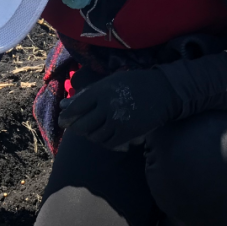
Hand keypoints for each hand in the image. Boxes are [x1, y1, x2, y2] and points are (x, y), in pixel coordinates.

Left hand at [59, 69, 180, 150]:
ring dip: (90, 135)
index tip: (63, 121)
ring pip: (94, 136)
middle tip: (76, 127)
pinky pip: (108, 143)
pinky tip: (105, 135)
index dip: (67, 116)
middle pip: (82, 125)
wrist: (163, 91)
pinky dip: (103, 141)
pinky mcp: (128, 133)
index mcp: (101, 91)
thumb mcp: (109, 82)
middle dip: (76, 128)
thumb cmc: (133, 83)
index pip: (76, 107)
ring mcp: (117, 121)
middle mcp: (107, 106)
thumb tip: (63, 104)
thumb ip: (86, 94)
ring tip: (93, 130)